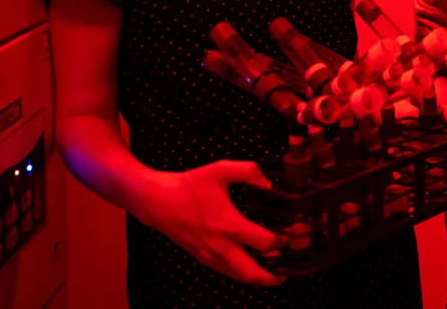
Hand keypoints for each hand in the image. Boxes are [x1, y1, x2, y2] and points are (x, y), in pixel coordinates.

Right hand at [140, 160, 285, 285]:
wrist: (158, 201)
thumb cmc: (190, 185)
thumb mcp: (221, 169)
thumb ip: (249, 171)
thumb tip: (268, 183)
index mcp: (228, 225)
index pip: (263, 243)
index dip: (280, 241)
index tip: (288, 236)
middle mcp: (220, 246)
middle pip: (250, 273)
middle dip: (271, 277)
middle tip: (286, 272)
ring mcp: (209, 255)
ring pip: (238, 276)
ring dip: (257, 277)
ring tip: (273, 271)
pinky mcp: (202, 258)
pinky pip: (226, 271)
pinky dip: (241, 272)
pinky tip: (250, 263)